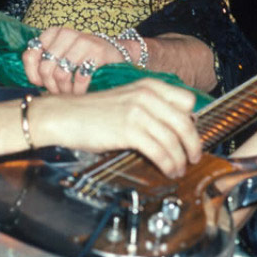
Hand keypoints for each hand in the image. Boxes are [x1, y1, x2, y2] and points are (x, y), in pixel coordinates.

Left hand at [22, 26, 128, 94]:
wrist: (115, 52)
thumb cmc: (83, 57)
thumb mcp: (62, 55)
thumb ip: (44, 63)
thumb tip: (34, 81)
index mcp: (53, 33)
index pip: (30, 55)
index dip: (33, 74)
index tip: (41, 83)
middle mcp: (66, 34)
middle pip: (45, 68)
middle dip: (51, 86)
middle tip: (58, 92)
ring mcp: (83, 42)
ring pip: (61, 74)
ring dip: (64, 90)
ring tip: (69, 93)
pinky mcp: (97, 52)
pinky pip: (79, 78)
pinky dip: (78, 90)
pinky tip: (80, 92)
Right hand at [33, 77, 201, 177]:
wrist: (63, 115)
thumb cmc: (91, 112)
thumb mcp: (125, 101)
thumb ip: (149, 109)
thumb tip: (172, 129)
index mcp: (148, 86)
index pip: (187, 100)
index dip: (193, 120)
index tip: (191, 135)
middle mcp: (146, 96)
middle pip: (185, 122)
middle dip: (193, 144)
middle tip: (194, 156)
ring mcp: (138, 112)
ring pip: (174, 140)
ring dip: (181, 159)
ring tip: (179, 169)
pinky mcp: (128, 130)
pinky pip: (159, 151)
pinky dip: (168, 164)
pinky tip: (168, 170)